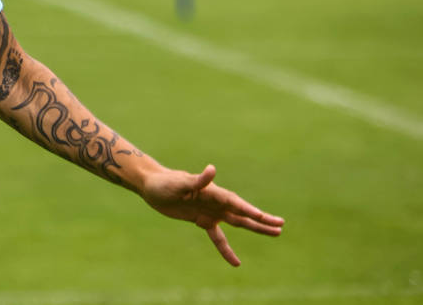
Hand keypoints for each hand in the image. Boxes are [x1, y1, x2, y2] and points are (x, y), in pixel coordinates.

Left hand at [141, 164, 283, 265]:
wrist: (152, 186)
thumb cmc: (165, 183)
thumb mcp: (180, 183)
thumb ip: (197, 180)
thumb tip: (212, 169)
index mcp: (213, 192)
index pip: (236, 203)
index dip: (250, 211)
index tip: (266, 218)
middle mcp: (215, 202)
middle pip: (242, 213)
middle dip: (261, 220)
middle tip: (281, 225)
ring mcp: (211, 211)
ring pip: (237, 223)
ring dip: (255, 228)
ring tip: (275, 233)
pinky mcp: (202, 220)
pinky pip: (218, 237)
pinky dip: (226, 249)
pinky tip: (236, 262)